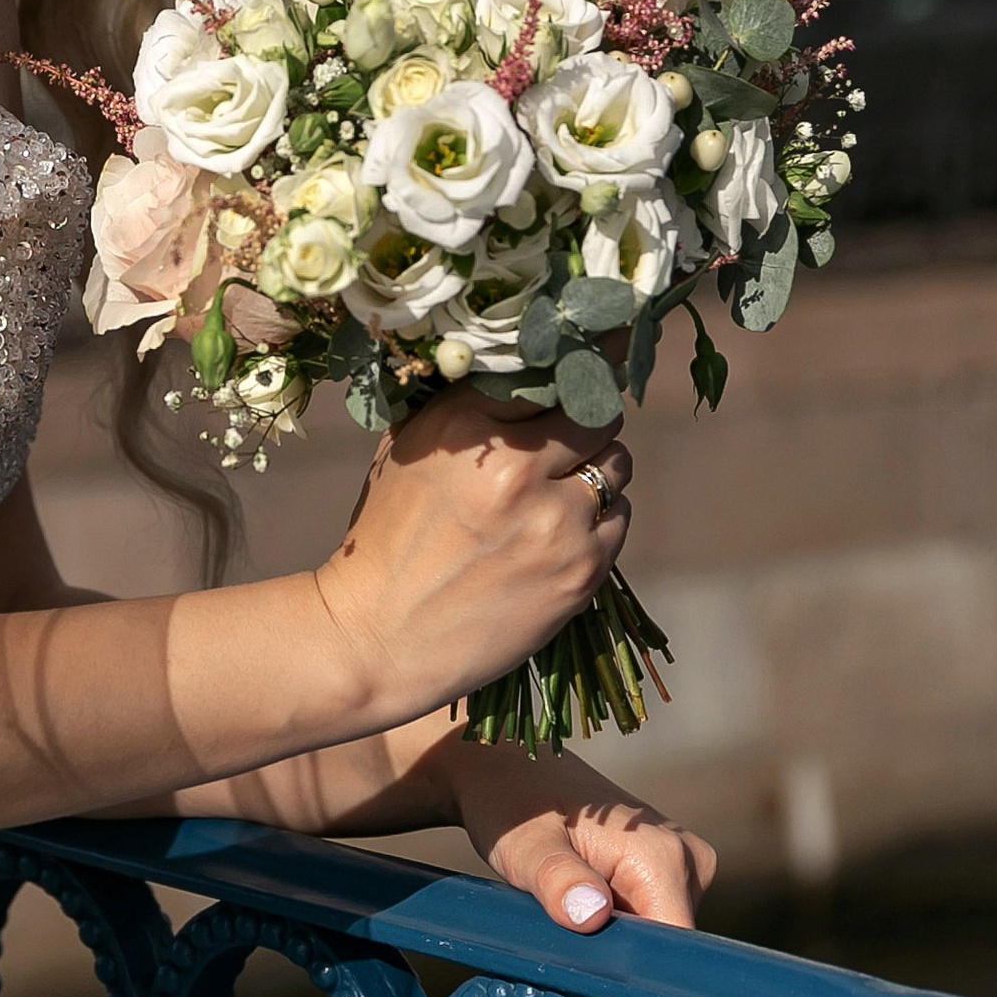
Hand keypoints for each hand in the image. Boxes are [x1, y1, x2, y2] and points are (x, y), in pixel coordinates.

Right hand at [312, 389, 630, 735]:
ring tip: (557, 496)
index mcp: (467, 426)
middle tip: (564, 442)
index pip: (552, 369)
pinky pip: (620, 518)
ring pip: (617, 464)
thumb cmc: (386, 537)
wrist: (377, 637)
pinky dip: (598, 522)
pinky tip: (560, 537)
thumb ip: (467, 407)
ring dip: (595, 472)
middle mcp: (518, 467)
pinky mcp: (581, 570)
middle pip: (598, 413)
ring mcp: (556, 522)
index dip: (570, 368)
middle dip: (584, 423)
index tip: (586, 359)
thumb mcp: (407, 450)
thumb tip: (527, 369)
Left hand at [440, 736, 715, 996]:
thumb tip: (592, 916)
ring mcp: (677, 879)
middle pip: (645, 972)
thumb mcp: (525, 846)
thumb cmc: (512, 804)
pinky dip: (585, 983)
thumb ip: (557, 881)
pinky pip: (628, 951)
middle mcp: (687, 867)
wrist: (504, 768)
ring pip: (633, 969)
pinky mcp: (656, 889)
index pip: (663, 959)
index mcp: (665, 858)